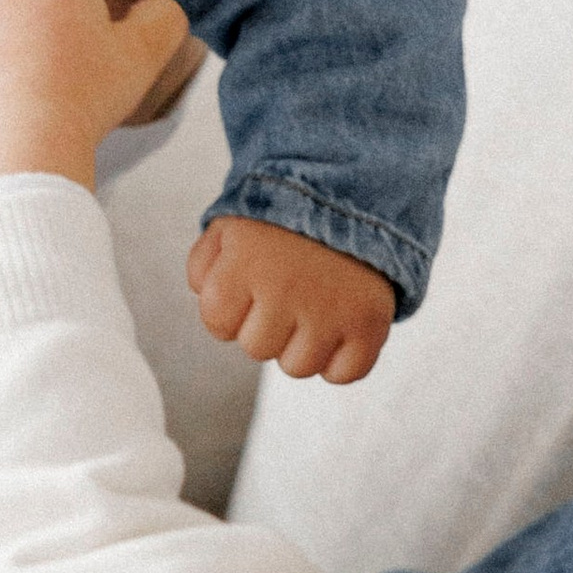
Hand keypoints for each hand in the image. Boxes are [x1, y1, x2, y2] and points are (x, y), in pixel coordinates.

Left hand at [186, 219, 393, 383]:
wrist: (359, 199)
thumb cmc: (287, 224)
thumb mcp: (232, 226)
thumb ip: (203, 264)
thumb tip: (206, 299)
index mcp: (247, 261)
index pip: (217, 323)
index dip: (230, 310)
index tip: (249, 287)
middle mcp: (287, 288)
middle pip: (257, 348)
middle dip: (266, 325)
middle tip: (287, 293)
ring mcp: (331, 309)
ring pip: (298, 367)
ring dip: (302, 345)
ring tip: (312, 308)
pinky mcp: (370, 324)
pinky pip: (344, 374)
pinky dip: (342, 359)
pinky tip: (339, 325)